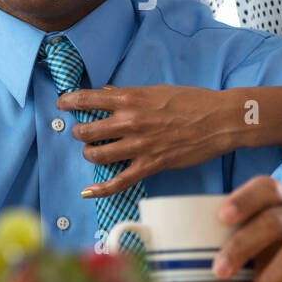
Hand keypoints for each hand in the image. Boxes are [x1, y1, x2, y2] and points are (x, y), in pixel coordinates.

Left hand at [54, 85, 242, 196]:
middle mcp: (129, 122)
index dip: (68, 102)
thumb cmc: (191, 100)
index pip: (86, 99)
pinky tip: (87, 192)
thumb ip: (128, 94)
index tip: (62, 104)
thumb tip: (106, 93)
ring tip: (93, 151)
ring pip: (96, 155)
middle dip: (79, 132)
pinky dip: (99, 189)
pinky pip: (118, 182)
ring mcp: (139, 146)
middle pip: (86, 130)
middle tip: (82, 132)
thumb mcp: (156, 90)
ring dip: (89, 153)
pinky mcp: (150, 165)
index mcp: (129, 99)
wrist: (219, 120)